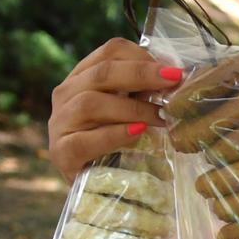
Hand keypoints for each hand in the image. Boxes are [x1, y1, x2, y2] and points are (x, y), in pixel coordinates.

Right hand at [46, 38, 183, 180]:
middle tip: (174, 80)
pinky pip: (84, 140)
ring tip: (161, 117)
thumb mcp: (130, 112)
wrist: (94, 185)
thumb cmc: (116, 144)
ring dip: (132, 108)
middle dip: (142, 74)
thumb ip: (143, 94)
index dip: (142, 57)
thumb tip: (177, 79)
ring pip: (90, 103)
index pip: (109, 52)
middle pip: (102, 73)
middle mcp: (67, 95)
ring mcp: (60, 123)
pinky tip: (138, 133)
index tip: (172, 71)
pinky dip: (113, 135)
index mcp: (83, 77)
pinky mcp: (61, 152)